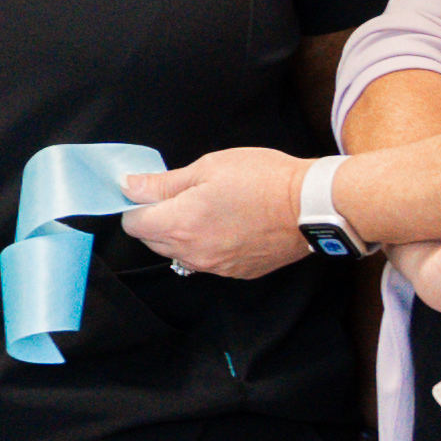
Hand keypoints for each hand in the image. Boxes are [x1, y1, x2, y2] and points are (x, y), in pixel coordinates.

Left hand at [114, 143, 307, 278]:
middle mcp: (193, 253)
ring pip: (179, 254)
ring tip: (207, 210)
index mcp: (179, 225)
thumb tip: (129, 187)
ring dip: (181, 235)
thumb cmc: (261, 179)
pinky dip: (207, 246)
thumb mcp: (207, 168)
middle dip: (157, 220)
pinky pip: (207, 262)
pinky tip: (227, 226)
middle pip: (153, 241)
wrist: (311, 205)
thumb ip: (163, 183)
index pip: (133, 224)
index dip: (137, 205)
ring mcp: (216, 267)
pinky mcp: (237, 272)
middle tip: (182, 196)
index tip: (152, 192)